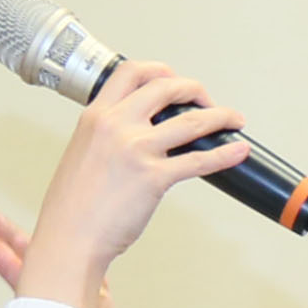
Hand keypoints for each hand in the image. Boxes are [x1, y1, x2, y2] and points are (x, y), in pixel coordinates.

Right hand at [9, 58, 254, 307]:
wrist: (69, 237)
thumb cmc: (73, 205)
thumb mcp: (83, 152)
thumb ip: (107, 134)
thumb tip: (136, 129)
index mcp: (95, 116)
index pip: (131, 72)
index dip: (159, 70)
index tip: (174, 79)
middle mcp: (116, 126)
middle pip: (167, 87)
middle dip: (195, 89)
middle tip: (207, 101)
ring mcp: (136, 150)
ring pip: (191, 121)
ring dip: (221, 117)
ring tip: (235, 120)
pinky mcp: (154, 178)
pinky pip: (200, 160)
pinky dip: (226, 154)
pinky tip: (239, 151)